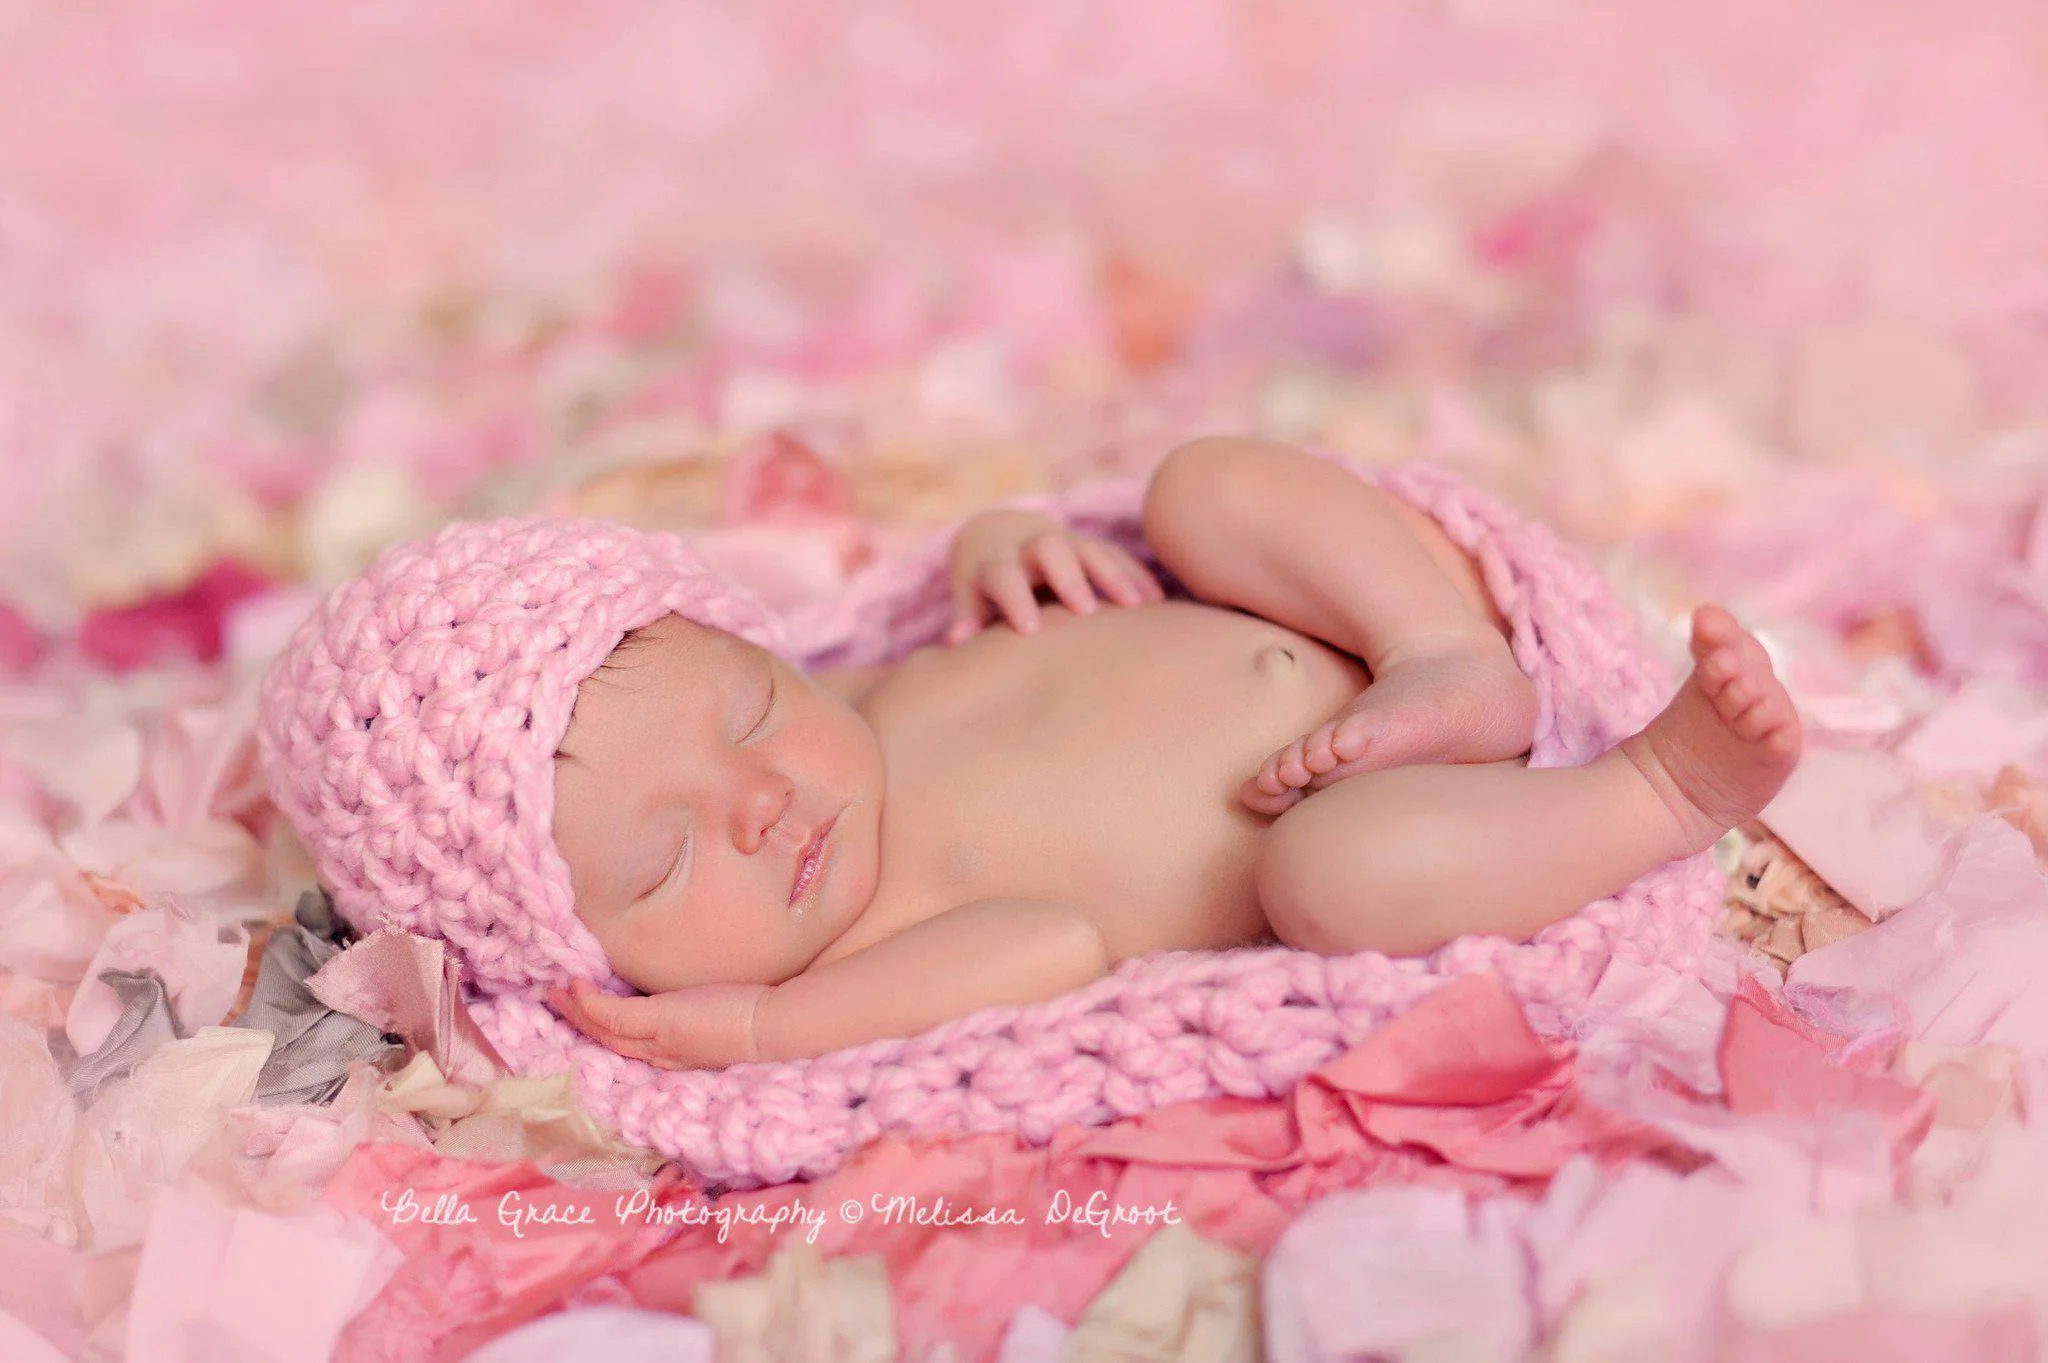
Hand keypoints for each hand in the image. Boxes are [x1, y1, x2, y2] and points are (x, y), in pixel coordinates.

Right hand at [545, 977, 769, 1070]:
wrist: (776, 1029)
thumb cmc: (759, 1021)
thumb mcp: (723, 1020)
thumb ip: (704, 1014)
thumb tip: (699, 997)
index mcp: (676, 1055)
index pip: (633, 1045)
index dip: (606, 1031)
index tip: (588, 1014)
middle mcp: (662, 1055)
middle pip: (610, 1041)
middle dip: (581, 1022)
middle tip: (555, 1001)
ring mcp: (659, 1040)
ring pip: (605, 1029)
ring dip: (576, 1012)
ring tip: (555, 992)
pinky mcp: (661, 1022)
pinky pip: (614, 1014)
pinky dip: (591, 1002)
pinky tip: (576, 986)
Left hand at [946, 509, 1163, 642]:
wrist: (998, 533)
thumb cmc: (981, 581)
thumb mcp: (968, 594)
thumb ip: (966, 616)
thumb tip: (955, 644)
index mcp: (996, 562)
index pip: (1003, 576)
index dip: (1015, 599)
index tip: (1029, 629)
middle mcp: (1031, 547)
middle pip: (1050, 551)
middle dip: (1068, 578)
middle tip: (1086, 610)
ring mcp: (1065, 543)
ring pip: (1091, 550)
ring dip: (1114, 576)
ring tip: (1139, 607)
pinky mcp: (1089, 546)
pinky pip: (1117, 555)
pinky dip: (1136, 576)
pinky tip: (1158, 602)